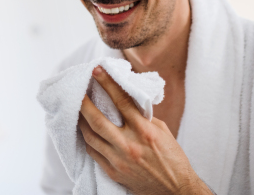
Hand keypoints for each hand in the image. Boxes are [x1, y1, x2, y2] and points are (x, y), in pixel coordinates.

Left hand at [78, 66, 211, 194]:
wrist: (176, 189)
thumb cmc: (172, 157)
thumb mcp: (162, 131)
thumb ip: (143, 117)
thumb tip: (126, 100)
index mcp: (145, 131)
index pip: (121, 102)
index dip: (107, 84)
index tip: (96, 71)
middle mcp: (129, 145)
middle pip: (98, 120)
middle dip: (84, 102)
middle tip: (78, 90)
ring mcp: (119, 160)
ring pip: (91, 136)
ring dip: (81, 121)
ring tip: (77, 109)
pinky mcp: (113, 172)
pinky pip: (93, 153)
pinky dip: (87, 139)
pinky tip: (84, 130)